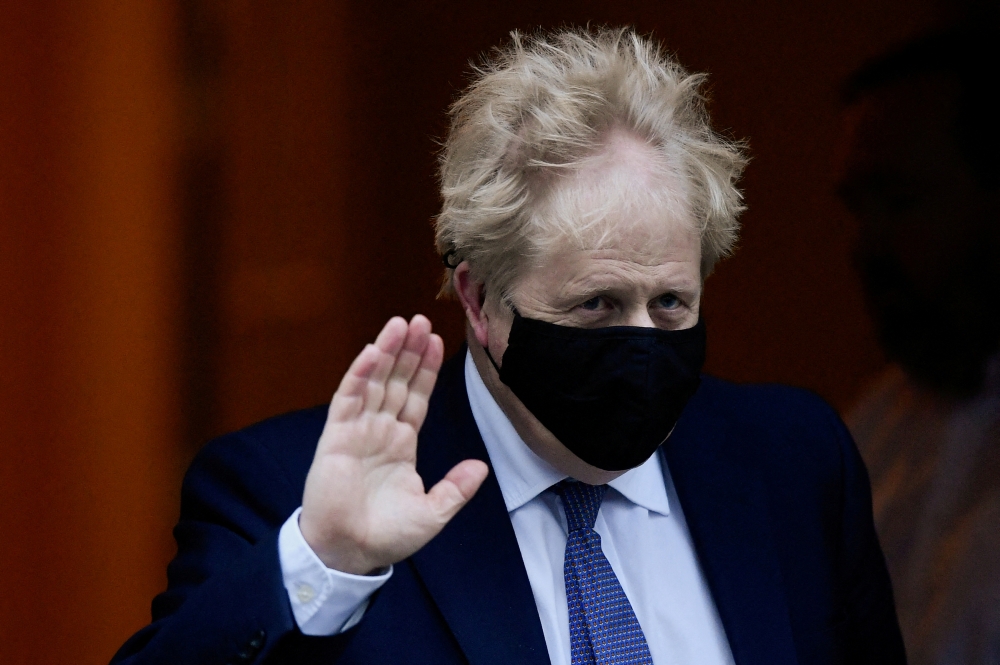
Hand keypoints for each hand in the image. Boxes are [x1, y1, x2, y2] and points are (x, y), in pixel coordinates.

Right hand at [299, 315, 488, 574]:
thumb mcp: (433, 512)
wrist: (349, 553)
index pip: (417, 397)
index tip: (437, 340)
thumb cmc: (387, 535)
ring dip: (387, 351)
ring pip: (374, 381)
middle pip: (397, 381)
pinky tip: (373, 351)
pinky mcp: (335, 437)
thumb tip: (481, 466)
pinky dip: (360, 374)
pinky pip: (348, 398)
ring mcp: (357, 430)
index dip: (426, 369)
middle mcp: (380, 430)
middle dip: (409, 350)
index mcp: (402, 443)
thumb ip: (456, 488)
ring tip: (400, 323)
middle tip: (420, 318)